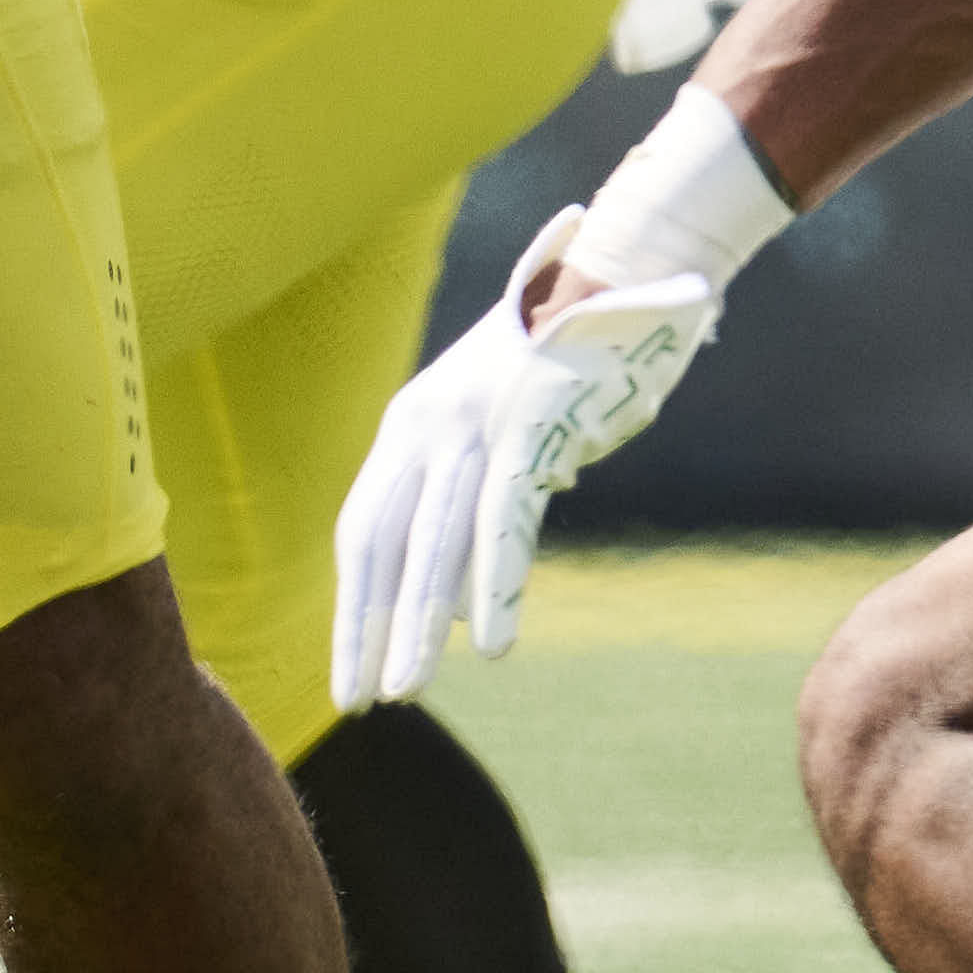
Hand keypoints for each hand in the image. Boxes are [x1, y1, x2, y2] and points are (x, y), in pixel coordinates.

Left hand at [330, 214, 725, 710]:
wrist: (625, 271)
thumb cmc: (566, 359)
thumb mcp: (501, 426)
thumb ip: (473, 496)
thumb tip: (465, 587)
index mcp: (409, 421)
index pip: (363, 528)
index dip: (353, 603)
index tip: (347, 666)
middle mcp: (427, 421)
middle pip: (381, 543)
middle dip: (366, 628)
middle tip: (357, 701)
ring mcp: (477, 423)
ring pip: (434, 542)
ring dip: (418, 624)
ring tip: (405, 689)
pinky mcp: (532, 426)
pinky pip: (506, 520)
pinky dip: (498, 585)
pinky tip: (494, 644)